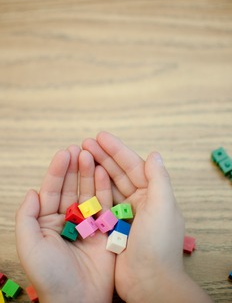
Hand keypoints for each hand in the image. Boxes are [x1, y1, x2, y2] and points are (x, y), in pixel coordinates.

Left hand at [16, 146, 114, 302]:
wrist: (78, 298)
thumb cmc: (50, 274)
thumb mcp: (30, 244)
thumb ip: (27, 216)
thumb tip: (32, 191)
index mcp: (48, 221)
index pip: (52, 190)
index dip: (58, 171)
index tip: (64, 152)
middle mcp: (68, 219)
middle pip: (71, 187)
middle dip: (74, 167)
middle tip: (80, 148)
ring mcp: (87, 223)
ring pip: (88, 192)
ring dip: (89, 173)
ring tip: (90, 154)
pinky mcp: (104, 228)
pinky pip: (104, 204)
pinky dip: (104, 187)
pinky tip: (103, 172)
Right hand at [82, 132, 184, 300]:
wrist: (148, 281)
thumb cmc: (158, 243)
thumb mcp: (163, 206)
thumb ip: (158, 178)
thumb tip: (155, 154)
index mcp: (153, 194)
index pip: (133, 165)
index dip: (117, 150)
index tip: (101, 136)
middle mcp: (140, 201)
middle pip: (119, 173)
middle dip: (103, 156)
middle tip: (85, 142)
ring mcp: (125, 214)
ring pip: (108, 186)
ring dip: (96, 170)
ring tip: (80, 155)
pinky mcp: (112, 226)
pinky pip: (101, 203)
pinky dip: (92, 191)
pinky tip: (82, 180)